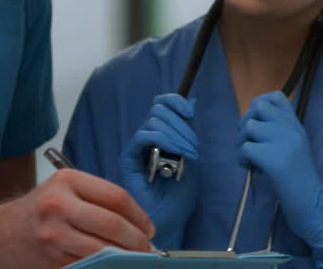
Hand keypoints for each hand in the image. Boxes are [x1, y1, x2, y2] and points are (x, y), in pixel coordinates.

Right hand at [0, 167, 154, 267]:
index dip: (139, 215)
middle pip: (113, 224)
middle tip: (147, 247)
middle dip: (137, 239)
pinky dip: (104, 265)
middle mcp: (58, 205)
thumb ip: (95, 200)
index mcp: (66, 181)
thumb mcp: (61, 191)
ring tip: (134, 257)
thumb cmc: (33, 213)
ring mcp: (53, 234)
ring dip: (125, 256)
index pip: (116, 197)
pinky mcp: (50, 259)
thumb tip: (136, 221)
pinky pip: (87, 264)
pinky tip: (111, 264)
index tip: (149, 227)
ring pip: (103, 249)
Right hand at [119, 94, 200, 245]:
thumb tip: (191, 102)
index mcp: (162, 134)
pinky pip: (144, 137)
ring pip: (154, 121)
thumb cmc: (180, 194)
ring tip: (188, 156)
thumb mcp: (191, 155)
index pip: (163, 104)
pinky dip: (164, 141)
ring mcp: (137, 148)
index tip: (190, 112)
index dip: (176, 102)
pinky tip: (176, 155)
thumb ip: (188, 130)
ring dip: (177, 135)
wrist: (170, 220)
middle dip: (182, 125)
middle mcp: (147, 138)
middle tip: (193, 148)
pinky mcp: (129, 159)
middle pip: (159, 109)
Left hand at [237, 91, 322, 268]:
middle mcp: (292, 129)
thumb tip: (250, 121)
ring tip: (251, 160)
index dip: (260, 104)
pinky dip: (242, 161)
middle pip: (257, 108)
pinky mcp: (275, 159)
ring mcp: (285, 142)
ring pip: (248, 126)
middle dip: (245, 125)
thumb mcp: (294, 147)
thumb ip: (279, 131)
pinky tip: (253, 171)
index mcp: (296, 125)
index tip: (258, 123)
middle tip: (250, 145)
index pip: (276, 96)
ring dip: (241, 143)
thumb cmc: (299, 179)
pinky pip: (245, 148)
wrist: (312, 203)